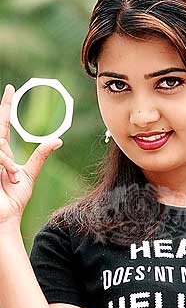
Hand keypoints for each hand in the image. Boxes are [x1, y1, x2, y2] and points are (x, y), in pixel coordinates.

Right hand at [0, 84, 62, 230]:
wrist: (5, 218)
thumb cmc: (14, 200)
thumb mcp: (30, 175)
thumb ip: (40, 156)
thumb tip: (58, 140)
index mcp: (2, 152)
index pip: (2, 124)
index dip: (5, 106)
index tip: (10, 89)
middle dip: (3, 112)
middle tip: (10, 98)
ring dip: (8, 165)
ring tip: (15, 179)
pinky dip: (6, 168)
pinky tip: (11, 179)